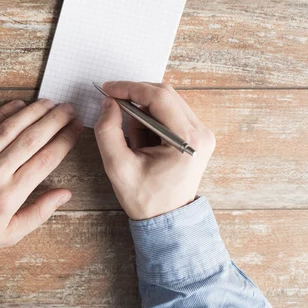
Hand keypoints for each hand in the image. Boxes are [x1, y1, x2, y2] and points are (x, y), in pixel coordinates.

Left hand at [0, 99, 82, 257]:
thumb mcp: (8, 235)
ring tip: (49, 103)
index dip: (65, 140)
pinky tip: (17, 105)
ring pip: (10, 128)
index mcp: (10, 195)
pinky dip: (2, 113)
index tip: (76, 129)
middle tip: (69, 109)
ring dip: (33, 112)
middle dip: (55, 120)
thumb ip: (38, 213)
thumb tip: (64, 194)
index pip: (46, 159)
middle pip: (32, 138)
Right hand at [94, 82, 215, 219]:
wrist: (167, 220)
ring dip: (142, 109)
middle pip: (165, 95)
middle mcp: (201, 133)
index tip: (108, 89)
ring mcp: (201, 133)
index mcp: (187, 140)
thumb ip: (108, 131)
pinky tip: (141, 138)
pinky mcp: (196, 136)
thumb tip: (109, 102)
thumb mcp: (117, 166)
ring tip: (131, 136)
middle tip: (111, 105)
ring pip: (167, 101)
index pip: (159, 98)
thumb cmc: (145, 198)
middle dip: (135, 96)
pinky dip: (150, 117)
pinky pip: (170, 112)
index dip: (130, 88)